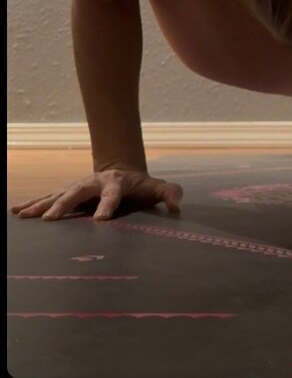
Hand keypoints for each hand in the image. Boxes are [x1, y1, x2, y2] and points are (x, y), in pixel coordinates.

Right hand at [10, 169, 182, 221]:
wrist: (122, 169)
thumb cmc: (140, 185)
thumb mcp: (156, 187)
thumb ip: (169, 193)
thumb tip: (176, 205)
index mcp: (116, 183)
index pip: (112, 194)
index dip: (107, 205)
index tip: (101, 220)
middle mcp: (93, 183)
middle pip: (77, 192)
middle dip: (64, 205)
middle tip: (51, 219)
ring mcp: (78, 187)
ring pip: (58, 195)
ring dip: (41, 205)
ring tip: (24, 215)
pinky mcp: (68, 194)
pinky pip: (48, 199)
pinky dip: (32, 204)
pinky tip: (16, 212)